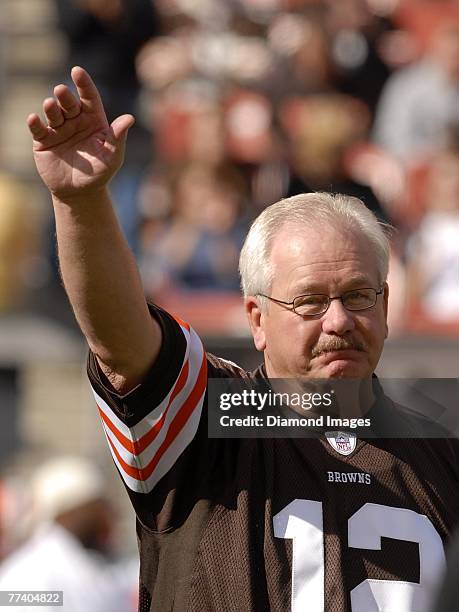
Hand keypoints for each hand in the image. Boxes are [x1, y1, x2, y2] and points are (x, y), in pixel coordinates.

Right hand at [27, 66, 133, 201]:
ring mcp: (58, 129)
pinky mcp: (43, 141)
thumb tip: (130, 118)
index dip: (84, 84)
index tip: (77, 71)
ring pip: (53, 113)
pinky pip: (38, 129)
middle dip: (64, 96)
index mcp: (93, 120)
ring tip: (50, 105)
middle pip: (69, 103)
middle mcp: (74, 120)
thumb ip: (118, 137)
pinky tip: (34, 119)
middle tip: (61, 91)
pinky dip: (35, 123)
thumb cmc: (100, 173)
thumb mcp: (112, 156)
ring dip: (51, 108)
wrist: (80, 192)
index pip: (89, 97)